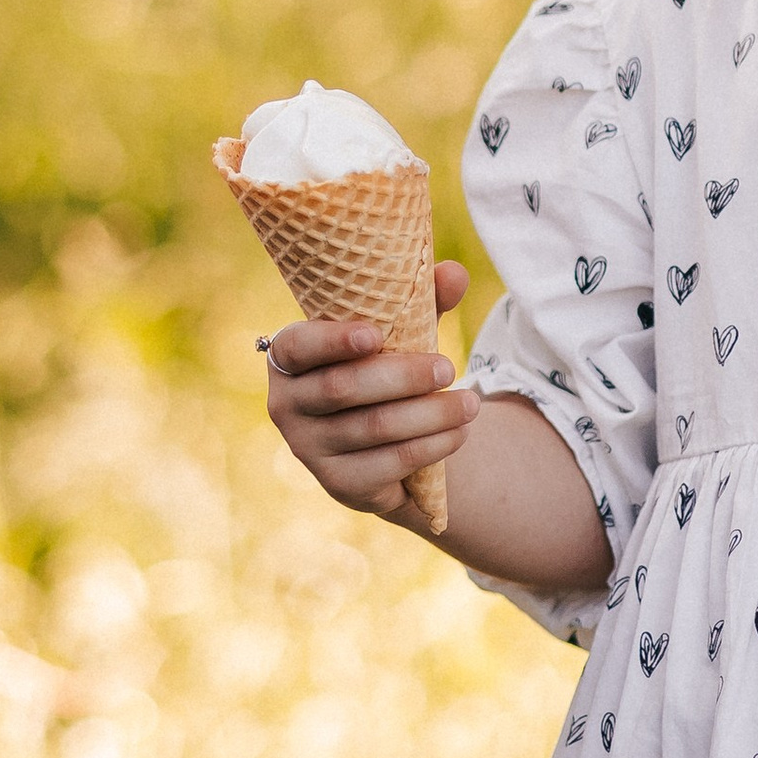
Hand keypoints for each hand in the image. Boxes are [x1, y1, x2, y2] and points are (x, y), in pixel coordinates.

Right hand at [266, 260, 474, 523]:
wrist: (381, 443)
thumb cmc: (383, 367)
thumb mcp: (400, 332)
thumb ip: (422, 301)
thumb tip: (454, 273)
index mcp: (289, 357)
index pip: (297, 346)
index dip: (332, 340)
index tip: (375, 334)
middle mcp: (286, 404)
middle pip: (343, 388)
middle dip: (402, 377)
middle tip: (449, 366)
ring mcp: (308, 449)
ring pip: (373, 428)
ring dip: (429, 415)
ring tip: (471, 402)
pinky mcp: (338, 484)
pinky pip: (388, 464)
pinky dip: (430, 446)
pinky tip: (458, 434)